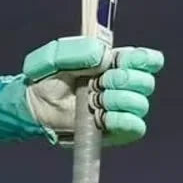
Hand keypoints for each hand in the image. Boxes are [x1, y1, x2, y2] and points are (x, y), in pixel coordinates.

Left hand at [21, 37, 163, 146]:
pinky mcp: (118, 131)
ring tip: (93, 100)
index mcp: (114, 63)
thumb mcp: (57, 56)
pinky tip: (101, 116)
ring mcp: (122, 109)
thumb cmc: (47, 78)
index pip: (146, 59)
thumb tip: (104, 58)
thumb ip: (80, 51)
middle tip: (98, 82)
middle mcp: (124, 85)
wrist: (35, 106)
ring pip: (140, 104)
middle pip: (146, 82)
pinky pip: (136, 127)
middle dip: (123, 80)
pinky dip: (120, 120)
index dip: (142, 59)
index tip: (124, 61)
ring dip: (116, 100)